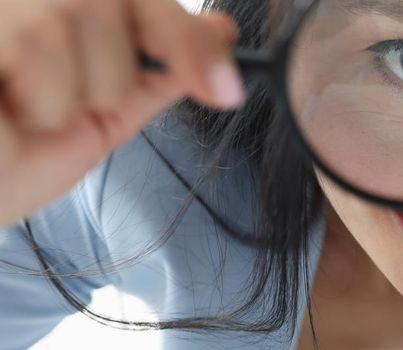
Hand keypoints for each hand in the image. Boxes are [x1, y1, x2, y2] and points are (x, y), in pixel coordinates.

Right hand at [0, 0, 243, 225]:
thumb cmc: (9, 158)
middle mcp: (31, 0)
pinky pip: (43, 44)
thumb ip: (157, 72)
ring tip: (23, 110)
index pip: (147, 2)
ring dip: (68, 92)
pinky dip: (38, 97)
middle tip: (69, 110)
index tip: (227, 89)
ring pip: (83, 17)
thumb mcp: (99, 117)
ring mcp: (6, 7)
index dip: (190, 40)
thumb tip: (220, 36)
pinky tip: (5, 107)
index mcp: (64, 13)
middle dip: (113, 72)